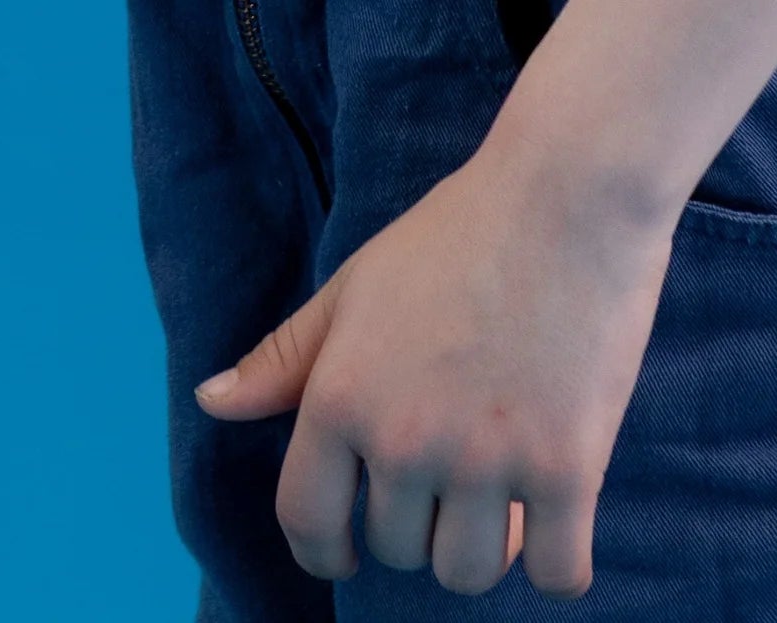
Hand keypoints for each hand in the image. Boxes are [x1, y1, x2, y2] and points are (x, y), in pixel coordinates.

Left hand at [198, 136, 672, 597]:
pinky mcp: (567, 471)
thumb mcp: (353, 289)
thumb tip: (210, 401)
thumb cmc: (455, 239)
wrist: (565, 200)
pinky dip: (557, 559)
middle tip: (450, 461)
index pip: (307, 520)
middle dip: (419, 523)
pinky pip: (557, 577)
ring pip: (470, 572)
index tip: (344, 554)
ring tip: (500, 485)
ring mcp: (486, 461)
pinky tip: (556, 511)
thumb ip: (286, 358)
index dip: (322, 552)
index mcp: (340, 396)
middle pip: (399, 551)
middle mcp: (405, 439)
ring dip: (485, 545)